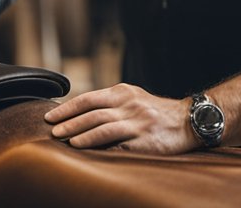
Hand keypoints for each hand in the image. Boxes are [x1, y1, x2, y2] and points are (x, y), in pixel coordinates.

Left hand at [43, 83, 198, 154]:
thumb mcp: (134, 99)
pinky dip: (97, 143)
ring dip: (79, 133)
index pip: (88, 98)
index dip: (67, 107)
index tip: (50, 116)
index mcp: (123, 92)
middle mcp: (128, 103)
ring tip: (64, 140)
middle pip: (91, 111)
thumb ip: (112, 103)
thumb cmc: (158, 113)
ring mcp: (136, 120)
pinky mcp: (143, 137)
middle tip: (52, 130)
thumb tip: (81, 115)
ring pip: (101, 124)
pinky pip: (116, 140)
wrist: (189, 121)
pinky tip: (86, 148)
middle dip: (68, 121)